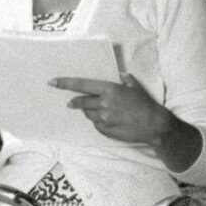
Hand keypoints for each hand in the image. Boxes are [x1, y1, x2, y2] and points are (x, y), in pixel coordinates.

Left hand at [50, 73, 171, 145]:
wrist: (153, 124)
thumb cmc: (145, 103)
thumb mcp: (134, 86)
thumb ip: (124, 79)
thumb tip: (118, 75)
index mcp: (109, 89)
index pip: (81, 85)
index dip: (65, 84)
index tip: (52, 82)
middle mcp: (103, 103)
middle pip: (81, 102)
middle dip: (75, 102)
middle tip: (71, 103)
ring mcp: (103, 118)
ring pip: (88, 114)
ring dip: (90, 112)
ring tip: (103, 112)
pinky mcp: (105, 130)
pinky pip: (96, 125)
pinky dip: (99, 122)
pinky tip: (111, 121)